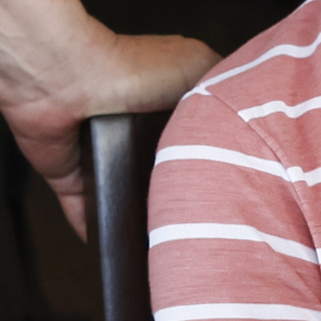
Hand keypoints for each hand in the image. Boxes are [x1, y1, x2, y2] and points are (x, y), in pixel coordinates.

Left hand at [0, 30, 218, 239]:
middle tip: (208, 225)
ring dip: (142, 217)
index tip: (238, 187)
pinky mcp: (72, 176)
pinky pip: (86, 211)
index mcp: (164, 102)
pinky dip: (98, 229)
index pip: (194, 138)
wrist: (71, 81)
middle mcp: (133, 127)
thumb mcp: (198, 67)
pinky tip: (121, 253)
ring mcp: (100, 154)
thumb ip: (224, 85)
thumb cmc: (135, 67)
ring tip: (170, 245)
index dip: (213, 159)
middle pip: (162, 171)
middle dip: (179, 193)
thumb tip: (249, 105)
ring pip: (128, 196)